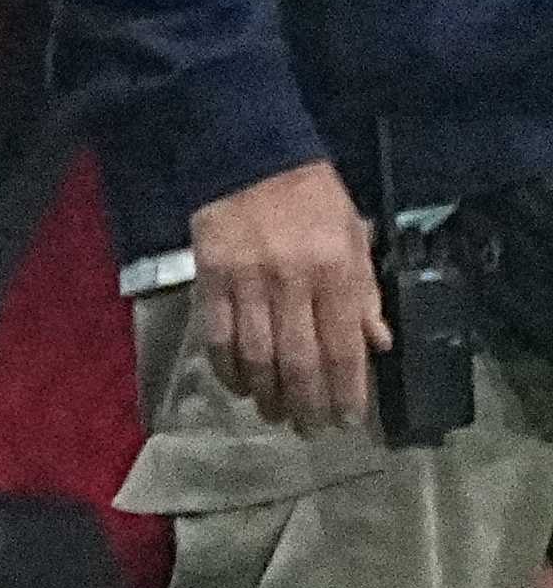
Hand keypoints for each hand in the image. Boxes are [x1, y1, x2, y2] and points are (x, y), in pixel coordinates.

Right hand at [191, 156, 384, 436]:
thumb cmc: (310, 196)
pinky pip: (217, 336)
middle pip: (299, 360)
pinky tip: (238, 385)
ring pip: (257, 356)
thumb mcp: (353, 234)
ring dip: (267, 393)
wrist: (247, 157)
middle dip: (307, 403)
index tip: (346, 420)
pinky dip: (227, 368)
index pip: (343, 346)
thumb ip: (365, 289)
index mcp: (335, 271)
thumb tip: (377, 343)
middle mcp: (293, 282)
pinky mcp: (210, 280)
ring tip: (276, 415)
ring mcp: (247, 283)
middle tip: (311, 431)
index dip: (346, 391)